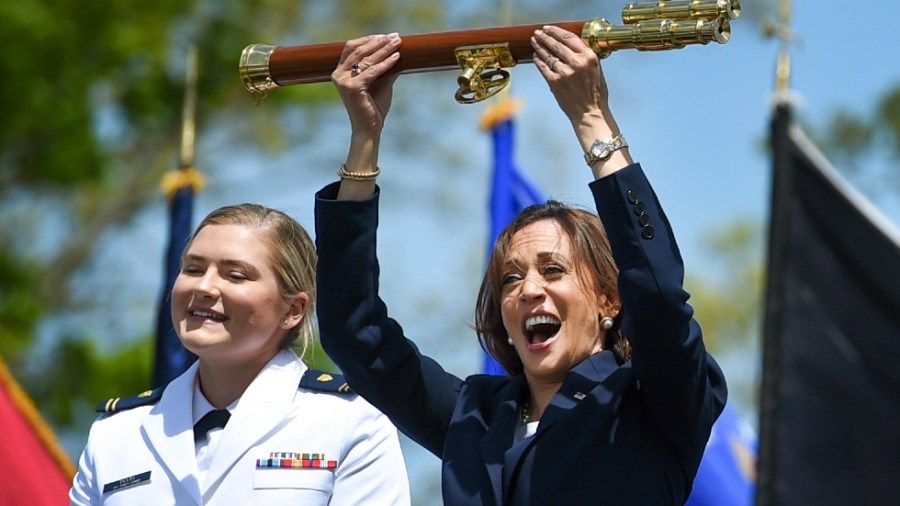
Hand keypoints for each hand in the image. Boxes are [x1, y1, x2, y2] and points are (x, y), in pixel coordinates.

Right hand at [332, 33, 401, 140]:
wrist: (369, 129)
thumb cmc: (374, 107)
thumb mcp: (380, 82)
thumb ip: (384, 67)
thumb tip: (398, 50)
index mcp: (340, 72)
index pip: (352, 47)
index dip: (368, 39)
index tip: (385, 36)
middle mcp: (338, 74)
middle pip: (359, 50)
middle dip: (378, 42)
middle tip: (395, 36)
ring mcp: (344, 81)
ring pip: (366, 59)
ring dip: (384, 49)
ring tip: (397, 42)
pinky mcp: (353, 88)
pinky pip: (372, 71)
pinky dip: (386, 63)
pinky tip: (397, 57)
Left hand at [532, 25, 629, 176]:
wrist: (589, 112)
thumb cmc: (594, 91)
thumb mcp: (596, 69)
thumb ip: (585, 56)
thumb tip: (569, 44)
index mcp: (589, 56)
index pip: (569, 37)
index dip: (556, 31)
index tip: (548, 28)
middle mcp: (577, 62)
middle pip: (556, 44)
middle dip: (544, 37)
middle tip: (537, 33)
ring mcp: (564, 72)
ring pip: (547, 55)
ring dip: (539, 47)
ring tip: (534, 42)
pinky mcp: (555, 82)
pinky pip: (543, 67)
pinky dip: (538, 60)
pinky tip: (535, 56)